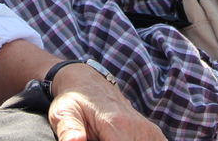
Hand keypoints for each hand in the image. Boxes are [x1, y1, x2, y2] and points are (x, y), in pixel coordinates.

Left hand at [48, 64, 166, 140]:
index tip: (95, 140)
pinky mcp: (153, 132)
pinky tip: (125, 139)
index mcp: (117, 125)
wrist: (87, 82)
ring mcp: (148, 130)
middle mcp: (137, 127)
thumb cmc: (74, 100)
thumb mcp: (64, 113)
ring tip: (105, 135)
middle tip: (97, 135)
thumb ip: (69, 130)